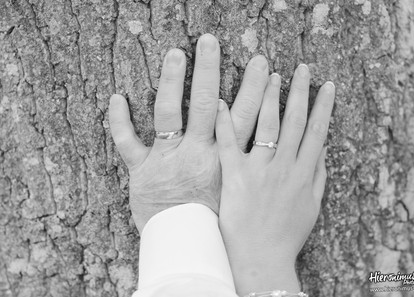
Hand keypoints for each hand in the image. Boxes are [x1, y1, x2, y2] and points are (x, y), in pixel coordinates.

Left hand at [109, 33, 270, 233]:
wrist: (189, 247)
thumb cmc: (219, 224)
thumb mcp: (246, 195)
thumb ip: (263, 171)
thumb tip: (295, 156)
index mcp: (224, 160)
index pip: (245, 116)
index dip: (255, 90)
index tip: (263, 66)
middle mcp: (196, 153)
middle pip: (206, 104)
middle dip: (210, 70)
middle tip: (210, 43)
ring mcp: (166, 159)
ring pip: (168, 113)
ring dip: (171, 81)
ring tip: (176, 53)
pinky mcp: (142, 170)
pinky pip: (127, 142)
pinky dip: (119, 121)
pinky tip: (117, 97)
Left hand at [215, 66, 334, 294]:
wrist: (261, 258)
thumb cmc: (287, 235)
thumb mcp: (312, 205)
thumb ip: (317, 175)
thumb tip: (320, 147)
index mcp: (304, 173)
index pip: (317, 131)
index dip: (323, 106)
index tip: (326, 85)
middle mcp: (284, 166)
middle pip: (294, 121)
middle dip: (299, 91)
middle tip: (300, 68)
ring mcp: (259, 170)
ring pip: (266, 125)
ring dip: (269, 97)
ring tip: (271, 75)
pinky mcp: (235, 177)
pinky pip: (229, 144)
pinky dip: (226, 122)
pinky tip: (224, 101)